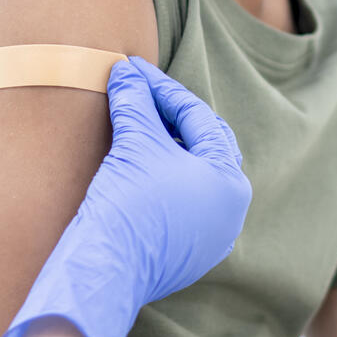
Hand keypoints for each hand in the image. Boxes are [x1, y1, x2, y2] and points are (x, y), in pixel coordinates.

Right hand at [0, 57, 250, 336]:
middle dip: (170, 114)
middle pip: (203, 143)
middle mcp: (230, 210)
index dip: (160, 87)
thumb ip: (135, 100)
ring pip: (191, 173)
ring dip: (165, 144)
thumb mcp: (134, 141)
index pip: (196, 116)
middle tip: (141, 91)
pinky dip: (160, 175)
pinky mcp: (186, 253)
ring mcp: (210, 235)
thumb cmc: (129, 202)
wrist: (106, 268)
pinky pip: (179, 200)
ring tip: (136, 121)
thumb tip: (125, 71)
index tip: (132, 69)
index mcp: (229, 180)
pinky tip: (136, 162)